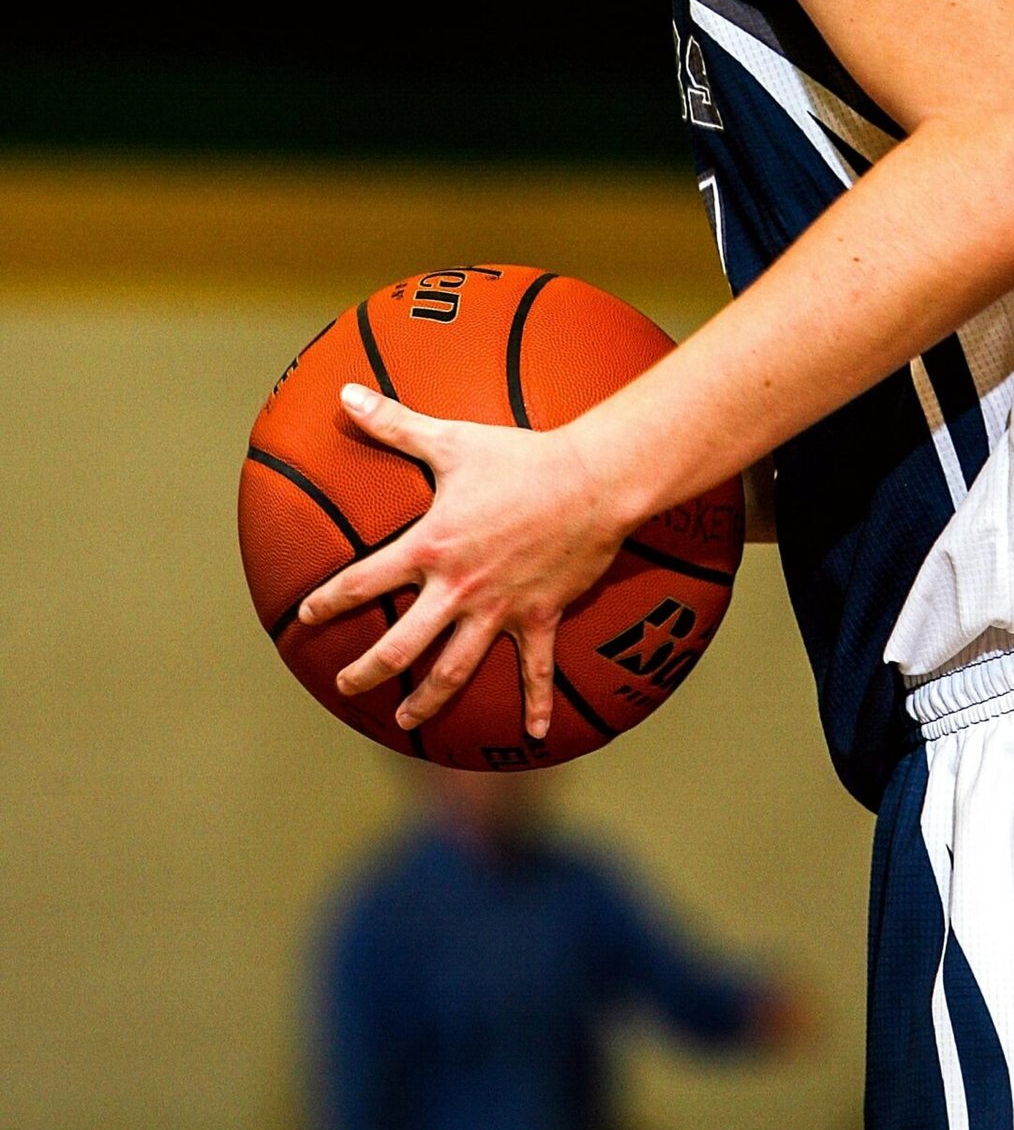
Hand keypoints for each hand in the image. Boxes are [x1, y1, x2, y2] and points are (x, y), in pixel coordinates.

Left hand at [297, 382, 631, 736]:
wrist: (592, 481)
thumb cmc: (520, 457)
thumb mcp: (451, 439)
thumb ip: (394, 423)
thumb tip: (346, 392)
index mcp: (430, 548)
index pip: (363, 582)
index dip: (329, 602)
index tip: (307, 617)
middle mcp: (457, 589)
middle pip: (400, 646)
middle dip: (368, 671)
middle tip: (346, 686)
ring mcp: (498, 610)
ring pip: (453, 670)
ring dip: (426, 702)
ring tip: (404, 722)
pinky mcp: (539, 619)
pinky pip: (537, 672)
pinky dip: (535, 705)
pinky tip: (532, 736)